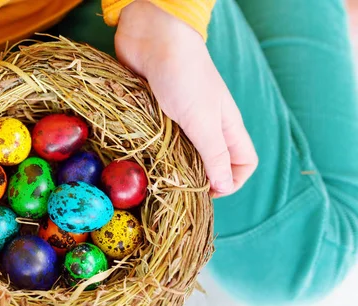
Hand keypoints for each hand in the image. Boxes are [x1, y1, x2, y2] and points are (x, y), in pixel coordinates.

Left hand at [115, 1, 257, 195]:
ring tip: (156, 173)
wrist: (153, 37)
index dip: (230, 182)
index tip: (205, 192)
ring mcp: (180, 119)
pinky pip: (157, 140)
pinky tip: (141, 154)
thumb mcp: (203, 121)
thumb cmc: (184, 76)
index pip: (242, 163)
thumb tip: (224, 186)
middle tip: (175, 189)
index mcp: (226, 126)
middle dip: (196, 179)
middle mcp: (206, 125)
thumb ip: (214, 154)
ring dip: (170, 166)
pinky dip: (151, 149)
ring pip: (181, 154)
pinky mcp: (155, 113)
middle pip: (210, 163)